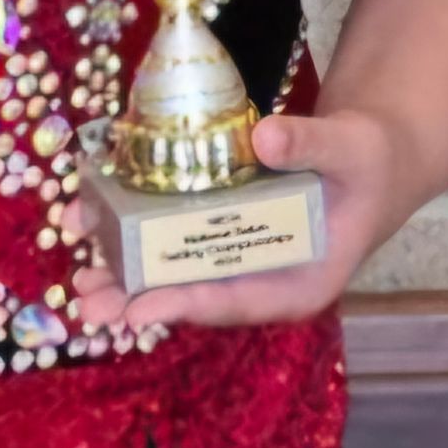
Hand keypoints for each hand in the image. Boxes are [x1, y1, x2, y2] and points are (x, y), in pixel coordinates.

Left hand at [71, 106, 412, 338]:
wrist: (370, 160)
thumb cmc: (369, 162)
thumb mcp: (352, 149)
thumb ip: (312, 145)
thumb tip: (265, 137)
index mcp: (301, 282)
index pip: (239, 301)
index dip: (188, 305)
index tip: (141, 310)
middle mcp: (263, 280)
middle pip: (195, 298)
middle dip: (139, 302)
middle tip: (87, 306)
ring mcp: (239, 261)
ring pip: (176, 275)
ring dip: (126, 277)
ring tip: (77, 279)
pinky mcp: (221, 237)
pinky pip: (173, 242)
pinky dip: (134, 236)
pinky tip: (94, 227)